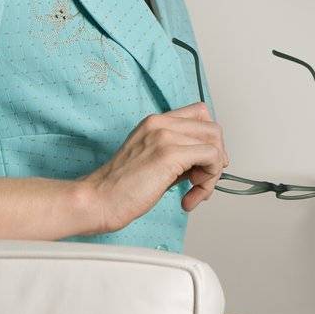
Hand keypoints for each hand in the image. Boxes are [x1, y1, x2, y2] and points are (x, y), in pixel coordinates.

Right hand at [78, 101, 229, 233]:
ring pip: (215, 144)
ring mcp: (165, 136)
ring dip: (212, 173)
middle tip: (202, 181)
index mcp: (155, 122)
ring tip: (195, 191)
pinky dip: (209, 180)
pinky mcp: (169, 154)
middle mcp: (160, 123)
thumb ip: (180, 154)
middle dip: (216, 159)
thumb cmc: (121, 188)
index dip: (210, 139)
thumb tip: (208, 160)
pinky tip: (190, 195)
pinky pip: (212, 158)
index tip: (205, 163)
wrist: (98, 200)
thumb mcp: (155, 161)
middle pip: (213, 128)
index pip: (200, 113)